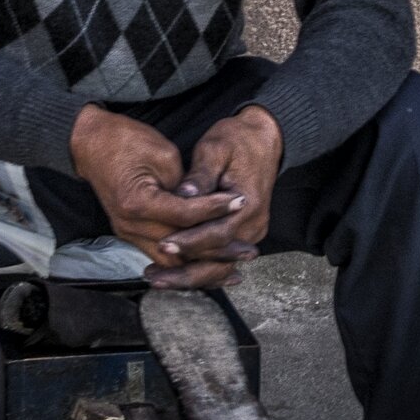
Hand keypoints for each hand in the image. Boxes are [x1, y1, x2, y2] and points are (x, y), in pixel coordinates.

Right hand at [70, 105, 242, 285]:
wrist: (91, 143)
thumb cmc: (126, 141)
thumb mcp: (163, 154)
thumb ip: (187, 184)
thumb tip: (208, 205)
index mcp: (138, 203)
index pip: (185, 215)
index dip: (216, 209)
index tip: (241, 201)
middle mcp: (131, 225)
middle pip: (181, 249)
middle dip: (216, 251)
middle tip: (248, 250)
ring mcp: (128, 233)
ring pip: (171, 261)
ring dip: (202, 266)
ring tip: (234, 268)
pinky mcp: (131, 233)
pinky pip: (162, 256)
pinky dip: (186, 262)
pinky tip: (208, 265)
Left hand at [148, 105, 280, 287]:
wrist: (264, 139)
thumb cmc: (237, 141)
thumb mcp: (216, 149)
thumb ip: (200, 176)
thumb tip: (183, 195)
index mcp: (249, 204)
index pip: (217, 234)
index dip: (189, 242)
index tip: (163, 244)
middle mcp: (253, 224)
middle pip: (220, 261)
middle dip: (186, 272)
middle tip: (155, 277)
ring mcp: (251, 231)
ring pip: (220, 265)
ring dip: (190, 276)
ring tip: (158, 280)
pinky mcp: (243, 233)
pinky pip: (221, 258)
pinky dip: (199, 268)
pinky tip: (175, 274)